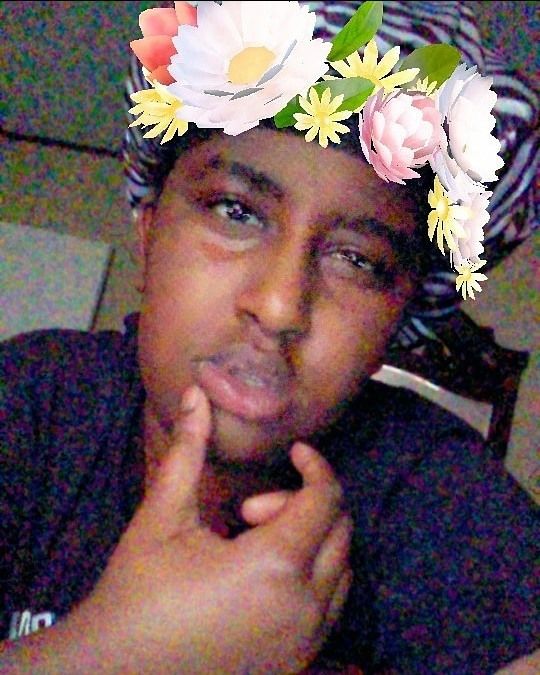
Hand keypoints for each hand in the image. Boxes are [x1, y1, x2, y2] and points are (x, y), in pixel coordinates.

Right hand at [66, 385, 352, 673]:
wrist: (114, 671)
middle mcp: (302, 609)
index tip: (295, 450)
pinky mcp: (297, 665)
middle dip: (307, 504)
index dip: (316, 465)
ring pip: (343, 571)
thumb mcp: (162, 518)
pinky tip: (268, 576)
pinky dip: (316, 577)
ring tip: (257, 543)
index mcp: (272, 567)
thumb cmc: (136, 591)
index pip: (325, 500)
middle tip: (251, 507)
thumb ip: (187, 452)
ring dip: (314, 542)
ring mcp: (304, 643)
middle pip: (341, 531)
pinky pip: (331, 607)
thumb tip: (196, 393)